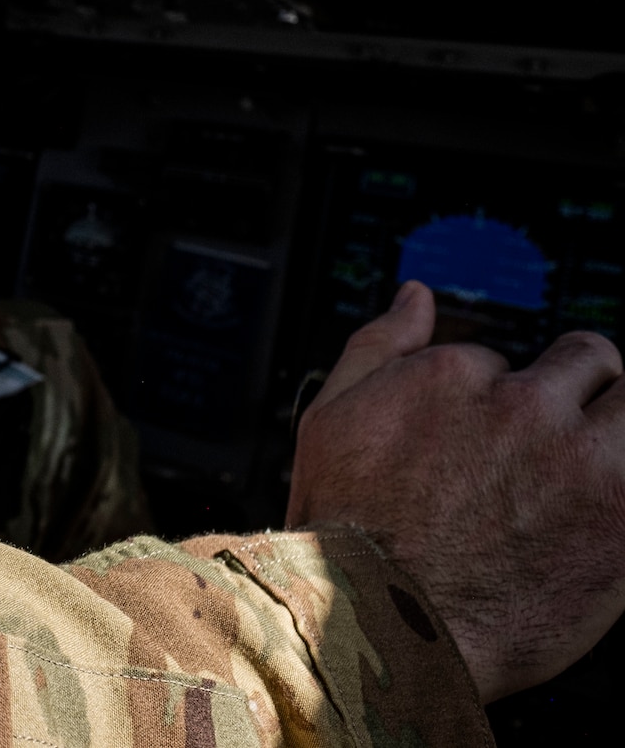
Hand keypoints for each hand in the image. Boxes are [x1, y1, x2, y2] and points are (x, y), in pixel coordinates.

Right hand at [286, 280, 624, 701]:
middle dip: (579, 384)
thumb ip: (379, 345)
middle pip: (589, 357)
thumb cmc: (347, 533)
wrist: (381, 629)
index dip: (497, 393)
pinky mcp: (623, 515)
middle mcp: (522, 404)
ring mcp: (580, 457)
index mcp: (451, 375)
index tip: (492, 430)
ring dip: (620, 420)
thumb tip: (415, 296)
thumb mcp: (331, 421)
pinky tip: (604, 507)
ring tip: (596, 461)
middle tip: (564, 430)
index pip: (502, 356)